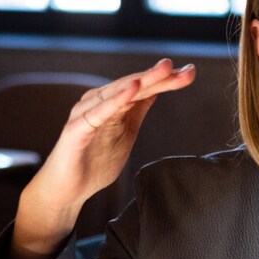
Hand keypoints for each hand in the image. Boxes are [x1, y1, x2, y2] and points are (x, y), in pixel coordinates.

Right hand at [11, 60, 195, 258]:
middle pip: (133, 85)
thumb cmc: (94, 160)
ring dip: (141, 80)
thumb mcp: (125, 133)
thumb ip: (137, 111)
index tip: (191, 72)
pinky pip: (98, 113)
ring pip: (117, 93)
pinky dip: (115, 100)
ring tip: (163, 70)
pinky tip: (131, 89)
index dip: (167, 80)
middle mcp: (99, 102)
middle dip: (159, 76)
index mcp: (113, 104)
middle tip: (183, 68)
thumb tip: (157, 89)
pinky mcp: (76, 130)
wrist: (67, 190)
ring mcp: (87, 114)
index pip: (144, 88)